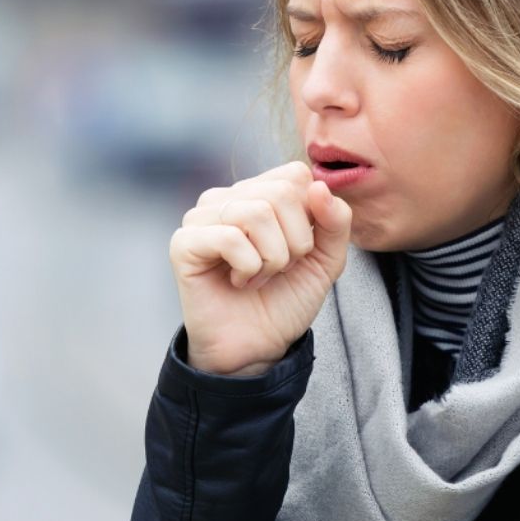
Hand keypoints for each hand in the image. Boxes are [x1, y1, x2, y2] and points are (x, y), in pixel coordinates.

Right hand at [168, 161, 351, 374]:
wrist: (258, 346)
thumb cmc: (286, 298)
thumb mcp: (327, 259)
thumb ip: (335, 221)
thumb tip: (319, 187)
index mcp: (259, 193)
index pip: (295, 175)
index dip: (311, 215)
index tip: (300, 248)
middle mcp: (228, 197)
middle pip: (281, 192)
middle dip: (295, 241)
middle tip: (280, 267)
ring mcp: (202, 217)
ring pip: (256, 213)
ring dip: (272, 257)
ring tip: (260, 276)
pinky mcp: (184, 243)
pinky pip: (230, 238)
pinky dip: (248, 267)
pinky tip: (240, 282)